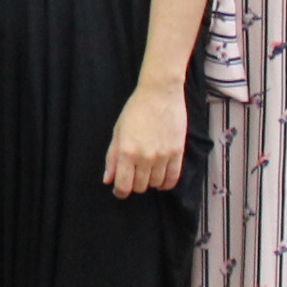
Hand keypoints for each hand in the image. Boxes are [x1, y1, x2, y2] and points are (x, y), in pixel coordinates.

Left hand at [104, 80, 190, 196]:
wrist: (160, 94)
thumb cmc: (136, 110)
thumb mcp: (118, 132)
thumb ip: (112, 158)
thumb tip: (108, 180)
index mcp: (127, 152)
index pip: (124, 185)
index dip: (120, 192)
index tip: (120, 191)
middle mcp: (145, 157)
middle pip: (140, 187)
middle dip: (134, 185)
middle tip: (133, 175)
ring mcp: (163, 156)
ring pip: (155, 184)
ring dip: (150, 182)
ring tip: (147, 173)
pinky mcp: (178, 153)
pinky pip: (173, 178)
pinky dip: (166, 183)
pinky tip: (161, 180)